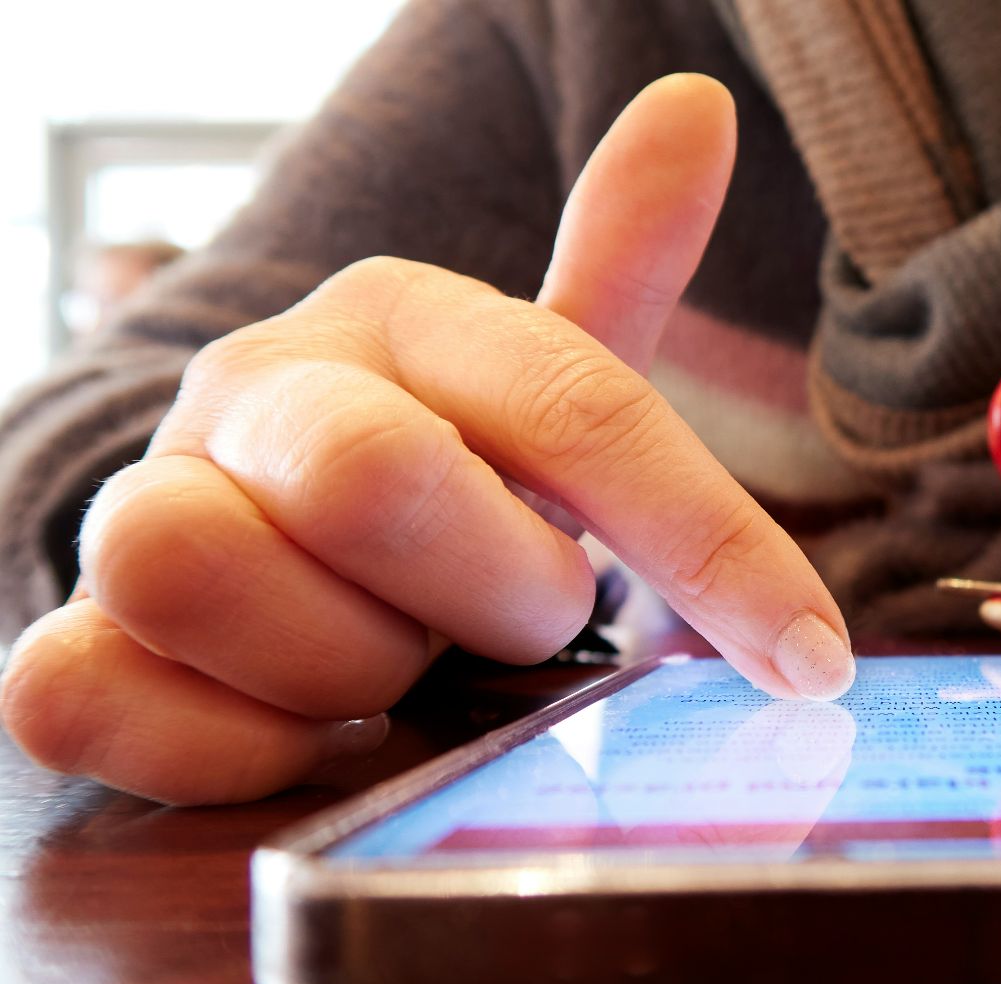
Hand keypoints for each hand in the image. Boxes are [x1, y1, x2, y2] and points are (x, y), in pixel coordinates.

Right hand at [1, 75, 854, 803]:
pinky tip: (292, 727)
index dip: (712, 545)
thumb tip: (698, 106)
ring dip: (341, 668)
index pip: (579, 404)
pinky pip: (92, 701)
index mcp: (398, 316)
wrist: (263, 530)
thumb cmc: (443, 472)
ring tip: (388, 666)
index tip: (810, 659)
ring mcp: (144, 503)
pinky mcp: (76, 640)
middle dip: (490, 590)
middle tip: (518, 618)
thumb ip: (619, 266)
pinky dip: (220, 746)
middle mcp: (257, 386)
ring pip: (203, 575)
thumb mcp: (542, 383)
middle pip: (372, 476)